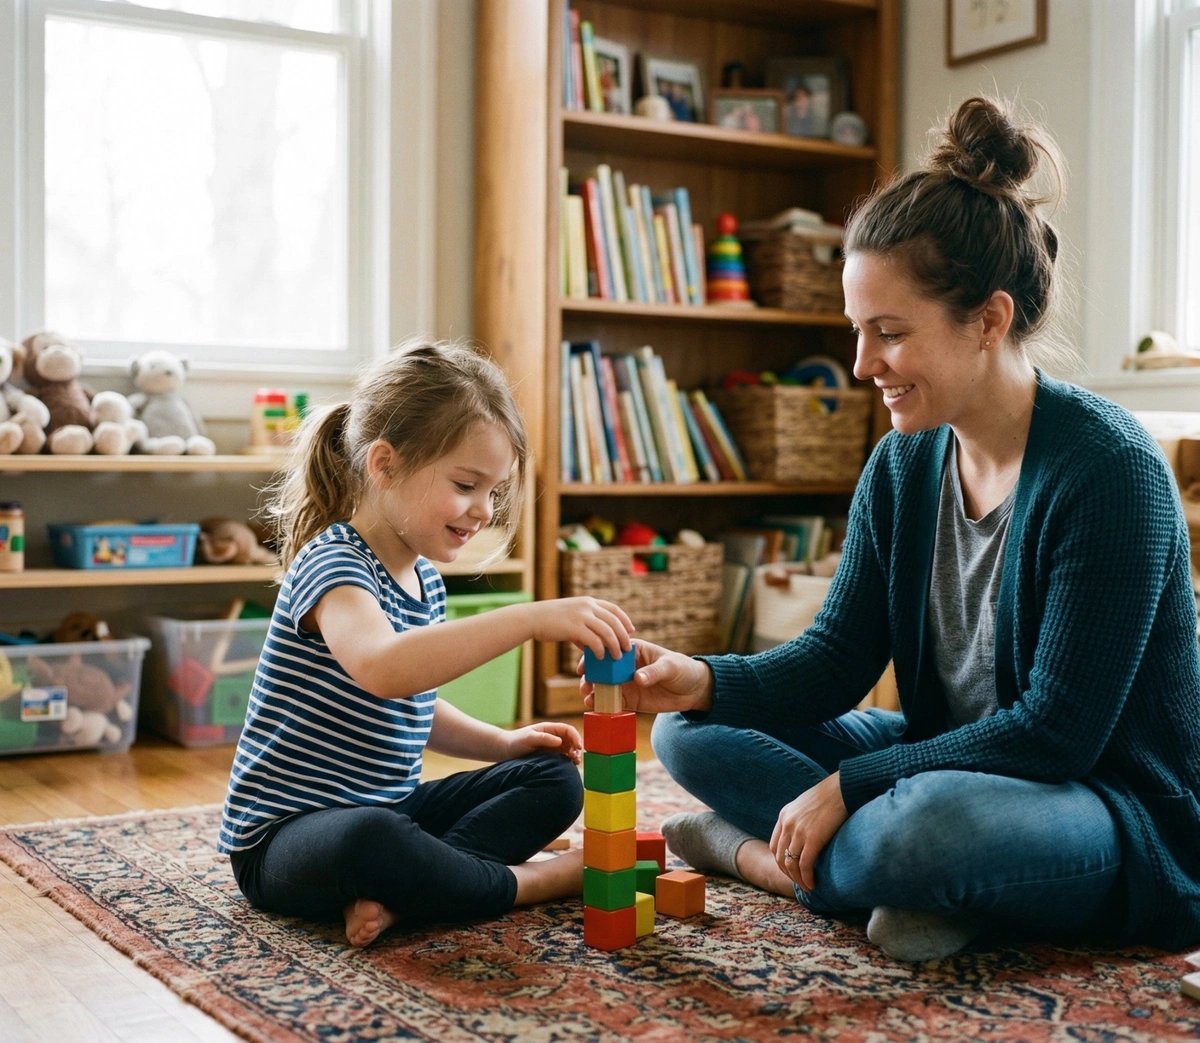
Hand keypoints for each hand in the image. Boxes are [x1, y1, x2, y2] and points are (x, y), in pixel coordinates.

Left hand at [502, 722, 581, 764]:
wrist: (505, 750)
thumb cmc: (516, 741)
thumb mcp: (529, 737)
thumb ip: (544, 738)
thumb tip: (560, 741)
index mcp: (550, 729)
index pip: (568, 730)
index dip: (576, 737)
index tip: (579, 747)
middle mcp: (553, 737)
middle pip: (571, 740)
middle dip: (577, 747)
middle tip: (577, 757)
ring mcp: (552, 747)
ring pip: (569, 749)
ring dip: (574, 754)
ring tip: (575, 762)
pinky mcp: (550, 756)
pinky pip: (563, 757)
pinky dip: (568, 760)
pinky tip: (570, 765)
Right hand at [529, 598, 633, 659]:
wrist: (532, 618)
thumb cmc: (549, 620)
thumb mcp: (570, 617)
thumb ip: (583, 627)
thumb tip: (591, 645)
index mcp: (588, 601)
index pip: (614, 608)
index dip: (625, 620)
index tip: (631, 630)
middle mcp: (587, 606)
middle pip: (614, 621)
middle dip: (623, 636)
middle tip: (627, 648)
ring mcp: (581, 616)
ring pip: (607, 632)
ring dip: (614, 645)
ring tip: (616, 656)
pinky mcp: (574, 628)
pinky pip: (594, 641)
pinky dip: (600, 650)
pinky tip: (600, 657)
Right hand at [579, 640, 712, 713]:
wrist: (693, 690)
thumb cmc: (682, 669)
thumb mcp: (670, 667)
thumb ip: (653, 672)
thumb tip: (637, 678)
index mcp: (633, 651)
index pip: (611, 650)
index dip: (596, 657)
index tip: (586, 665)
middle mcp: (625, 667)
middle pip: (603, 670)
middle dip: (591, 677)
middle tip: (584, 685)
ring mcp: (626, 684)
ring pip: (604, 687)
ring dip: (593, 692)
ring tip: (588, 699)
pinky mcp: (630, 700)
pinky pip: (613, 702)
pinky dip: (604, 706)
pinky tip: (596, 708)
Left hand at [769, 771, 847, 891]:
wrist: (842, 789)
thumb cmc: (829, 797)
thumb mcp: (806, 806)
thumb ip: (800, 820)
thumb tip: (804, 838)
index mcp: (784, 816)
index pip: (775, 846)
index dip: (781, 862)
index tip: (792, 871)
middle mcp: (787, 824)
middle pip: (780, 857)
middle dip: (788, 874)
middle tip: (800, 883)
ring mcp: (799, 831)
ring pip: (791, 864)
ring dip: (798, 879)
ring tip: (808, 887)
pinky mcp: (812, 838)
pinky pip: (805, 864)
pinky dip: (807, 877)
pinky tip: (813, 884)